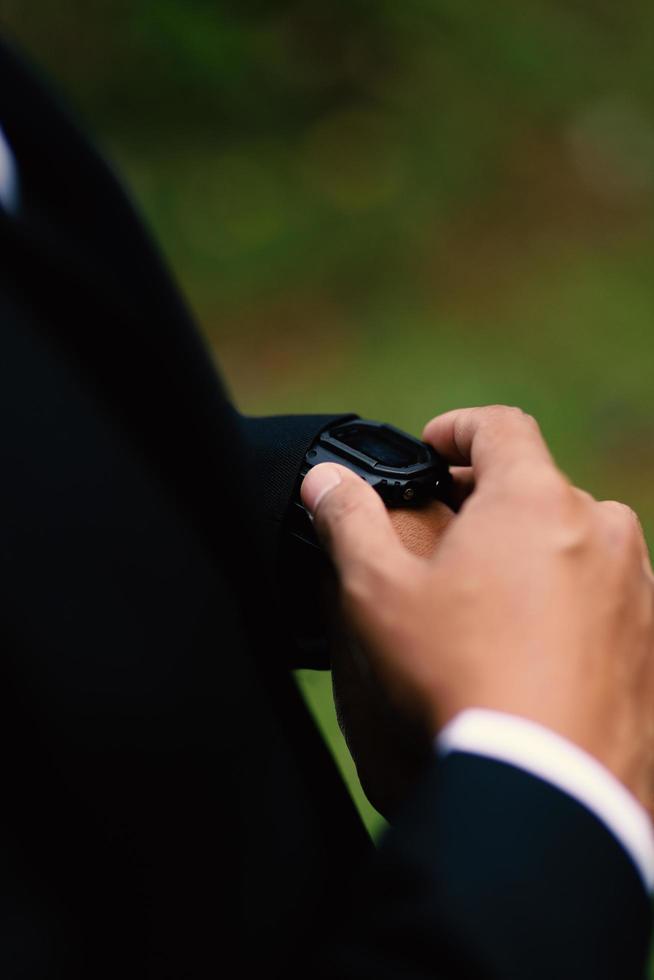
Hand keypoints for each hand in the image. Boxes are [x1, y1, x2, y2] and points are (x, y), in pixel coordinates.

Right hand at [301, 406, 653, 812]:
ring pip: (578, 543)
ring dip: (534, 552)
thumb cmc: (456, 678)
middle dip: (490, 502)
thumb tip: (324, 480)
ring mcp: (638, 587)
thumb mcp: (379, 593)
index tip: (430, 448)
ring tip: (490, 601)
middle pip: (540, 488)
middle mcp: (601, 530)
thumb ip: (348, 520)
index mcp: (536, 499)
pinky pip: (608, 598)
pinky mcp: (652, 641)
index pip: (500, 425)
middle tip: (446, 539)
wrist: (543, 789)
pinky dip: (571, 602)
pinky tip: (533, 647)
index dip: (456, 428)